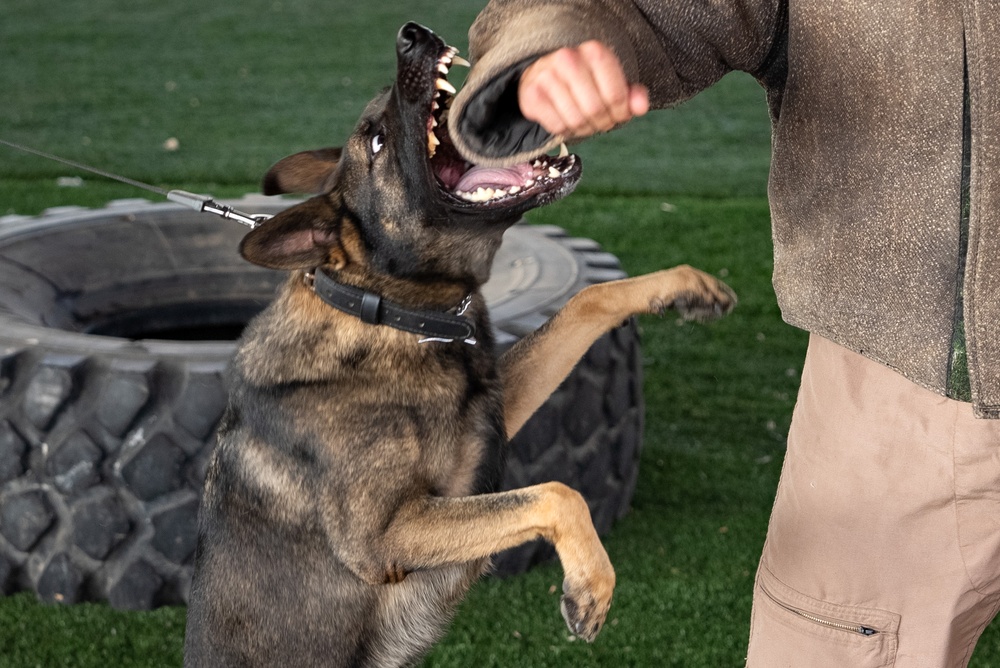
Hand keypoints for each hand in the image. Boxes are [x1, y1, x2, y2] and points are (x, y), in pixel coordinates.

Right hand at [518, 40, 648, 139]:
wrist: (544, 73)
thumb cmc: (585, 81)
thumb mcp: (612, 82)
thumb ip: (632, 94)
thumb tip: (641, 107)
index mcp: (594, 52)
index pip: (616, 95)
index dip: (621, 113)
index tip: (618, 115)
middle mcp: (568, 59)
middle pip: (596, 109)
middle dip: (602, 123)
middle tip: (600, 122)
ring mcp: (546, 75)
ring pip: (575, 120)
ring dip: (584, 129)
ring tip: (585, 122)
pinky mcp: (531, 94)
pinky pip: (556, 126)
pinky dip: (565, 130)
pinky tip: (566, 121)